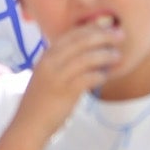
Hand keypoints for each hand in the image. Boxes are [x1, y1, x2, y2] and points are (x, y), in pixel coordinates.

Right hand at [16, 18, 121, 135]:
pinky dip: (100, 75)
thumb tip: (87, 53)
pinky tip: (106, 76)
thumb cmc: (40, 101)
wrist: (29, 124)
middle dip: (103, 36)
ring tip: (117, 55)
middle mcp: (51, 62)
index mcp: (46, 56)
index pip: (71, 34)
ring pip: (86, 58)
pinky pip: (88, 78)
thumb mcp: (47, 75)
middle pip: (81, 42)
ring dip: (105, 55)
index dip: (91, 28)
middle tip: (120, 35)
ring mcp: (58, 77)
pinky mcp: (66, 92)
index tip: (107, 25)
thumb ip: (61, 62)